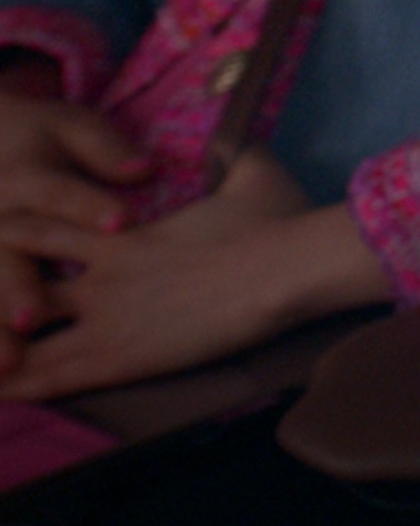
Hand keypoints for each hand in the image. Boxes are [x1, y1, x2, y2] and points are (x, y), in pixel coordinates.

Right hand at [0, 92, 147, 366]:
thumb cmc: (36, 139)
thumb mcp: (69, 127)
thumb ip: (103, 148)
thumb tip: (143, 166)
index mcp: (23, 176)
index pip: (55, 192)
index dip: (85, 205)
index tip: (120, 222)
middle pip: (3, 254)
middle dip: (17, 288)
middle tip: (35, 318)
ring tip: (9, 362)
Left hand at [0, 149, 391, 401]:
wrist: (286, 267)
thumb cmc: (274, 221)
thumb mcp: (252, 172)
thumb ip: (231, 155)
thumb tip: (233, 140)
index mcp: (120, 234)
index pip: (39, 230)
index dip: (8, 239)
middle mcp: (98, 275)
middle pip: (14, 285)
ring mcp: (104, 317)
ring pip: (21, 333)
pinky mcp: (119, 356)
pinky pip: (50, 376)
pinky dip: (18, 386)